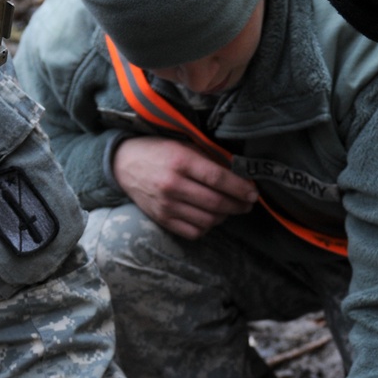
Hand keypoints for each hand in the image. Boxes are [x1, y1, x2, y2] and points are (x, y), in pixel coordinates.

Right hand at [112, 137, 256, 238]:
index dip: (240, 188)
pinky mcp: (161, 219)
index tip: (253, 193)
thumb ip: (210, 158)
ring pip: (208, 220)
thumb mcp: (184, 146)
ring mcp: (166, 205)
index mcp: (181, 161)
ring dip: (224, 216)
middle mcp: (173, 185)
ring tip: (229, 209)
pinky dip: (207, 227)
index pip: (218, 178)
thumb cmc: (159, 151)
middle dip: (238, 205)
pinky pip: (193, 232)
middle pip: (216, 202)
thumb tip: (240, 173)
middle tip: (247, 203)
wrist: (123, 163)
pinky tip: (210, 217)